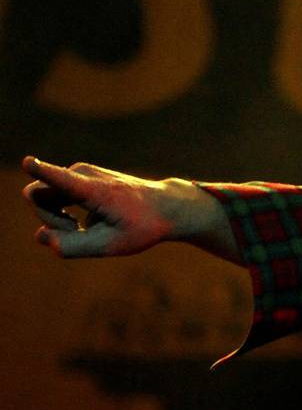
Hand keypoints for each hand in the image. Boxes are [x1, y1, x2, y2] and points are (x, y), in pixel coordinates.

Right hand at [20, 155, 219, 258]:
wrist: (165, 207)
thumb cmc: (141, 227)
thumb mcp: (111, 245)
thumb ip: (73, 246)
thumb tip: (41, 237)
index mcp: (93, 190)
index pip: (61, 179)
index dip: (41, 171)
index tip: (28, 162)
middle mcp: (81, 173)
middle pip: (37, 196)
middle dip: (48, 219)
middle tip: (75, 231)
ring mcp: (78, 172)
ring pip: (43, 197)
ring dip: (56, 218)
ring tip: (82, 228)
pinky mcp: (78, 177)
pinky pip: (52, 197)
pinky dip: (62, 214)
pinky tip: (83, 223)